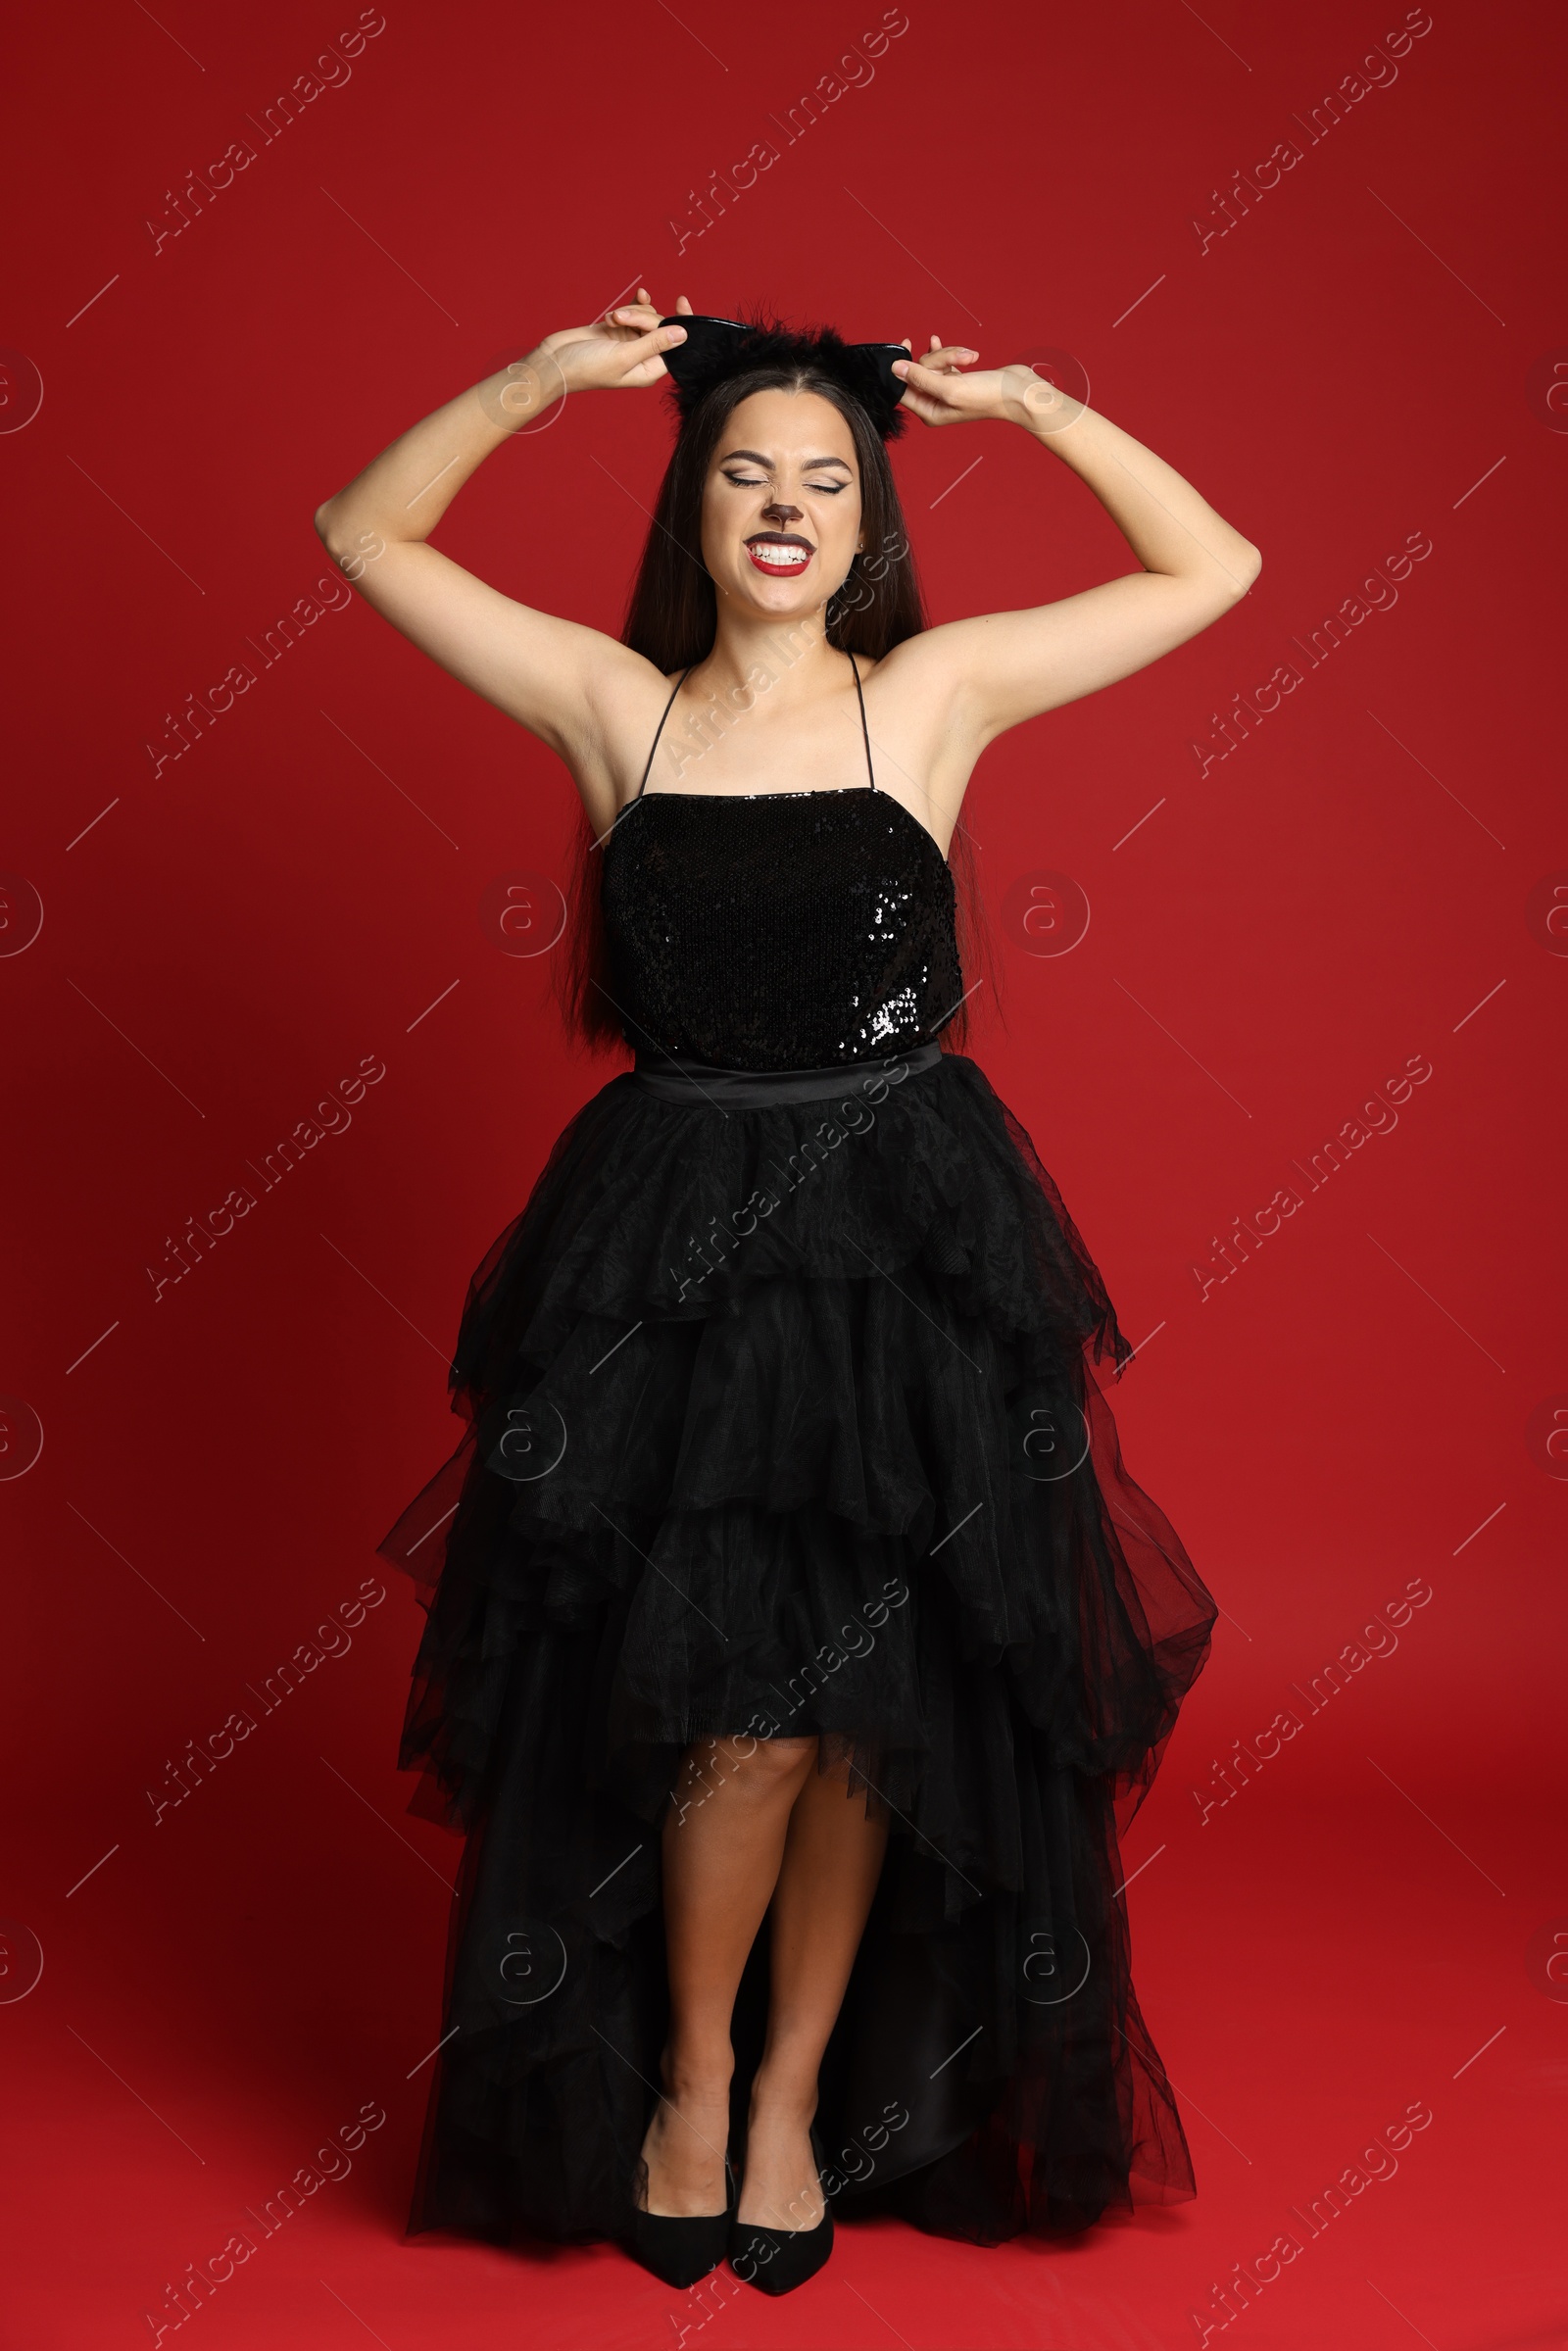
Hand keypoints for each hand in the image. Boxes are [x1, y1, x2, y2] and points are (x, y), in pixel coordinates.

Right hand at [497, 290, 691, 417]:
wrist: (555, 361)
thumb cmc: (587, 368)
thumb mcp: (624, 356)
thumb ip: (653, 344)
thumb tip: (683, 334)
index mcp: (649, 370)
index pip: (676, 347)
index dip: (681, 325)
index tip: (683, 303)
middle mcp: (643, 357)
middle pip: (659, 328)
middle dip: (642, 317)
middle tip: (620, 319)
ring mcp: (630, 342)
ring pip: (645, 317)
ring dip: (630, 312)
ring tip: (611, 320)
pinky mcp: (618, 330)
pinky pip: (634, 312)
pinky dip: (629, 307)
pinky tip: (630, 300)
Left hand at [892, 340, 1078, 430]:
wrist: (1018, 391)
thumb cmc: (988, 396)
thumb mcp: (950, 387)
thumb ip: (920, 378)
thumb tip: (895, 368)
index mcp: (930, 413)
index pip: (903, 389)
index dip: (901, 367)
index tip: (905, 344)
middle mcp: (935, 403)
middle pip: (921, 371)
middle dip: (940, 359)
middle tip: (961, 359)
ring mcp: (946, 391)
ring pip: (935, 363)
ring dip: (952, 355)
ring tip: (970, 357)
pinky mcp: (958, 379)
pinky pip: (945, 361)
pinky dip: (955, 354)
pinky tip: (962, 350)